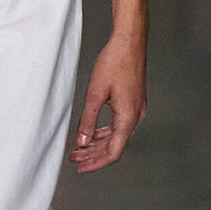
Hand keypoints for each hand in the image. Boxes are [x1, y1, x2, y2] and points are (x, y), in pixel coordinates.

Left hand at [69, 28, 146, 173]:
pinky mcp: (133, 102)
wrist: (129, 42)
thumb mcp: (95, 93)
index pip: (113, 152)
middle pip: (114, 146)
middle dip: (93, 154)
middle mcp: (136, 116)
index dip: (96, 163)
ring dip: (98, 143)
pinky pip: (119, 124)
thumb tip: (82, 142)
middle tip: (74, 158)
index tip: (80, 167)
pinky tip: (92, 133)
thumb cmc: (114, 63)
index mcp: (128, 117)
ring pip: (116, 135)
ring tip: (79, 148)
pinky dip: (105, 131)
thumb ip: (88, 120)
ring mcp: (136, 109)